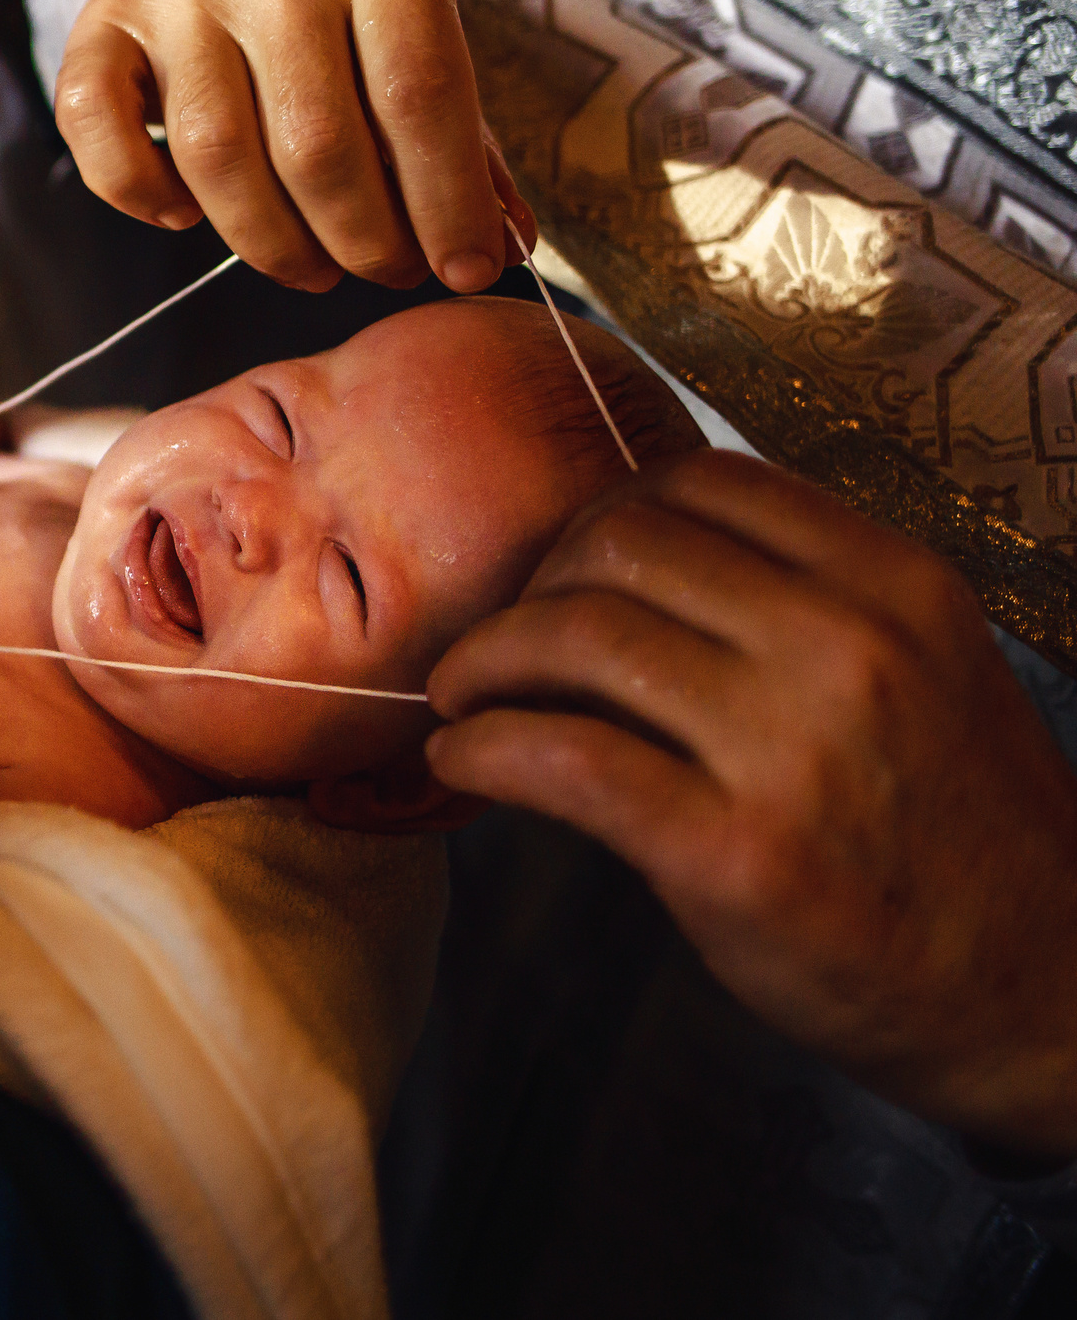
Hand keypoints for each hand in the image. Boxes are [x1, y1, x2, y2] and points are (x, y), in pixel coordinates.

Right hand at [54, 0, 533, 293]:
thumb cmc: (348, 18)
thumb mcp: (423, 50)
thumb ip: (464, 147)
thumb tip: (501, 248)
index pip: (420, 97)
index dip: (448, 203)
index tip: (466, 270)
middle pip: (318, 144)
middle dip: (362, 239)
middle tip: (385, 271)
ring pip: (217, 158)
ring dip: (271, 244)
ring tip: (313, 265)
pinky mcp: (106, 20)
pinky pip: (102, 133)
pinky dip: (142, 195)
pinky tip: (185, 217)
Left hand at [427, 451, 1076, 1160]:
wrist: (1044, 996)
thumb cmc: (962, 837)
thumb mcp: (925, 677)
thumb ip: (803, 608)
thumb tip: (622, 572)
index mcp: (896, 585)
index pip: (701, 482)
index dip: (602, 514)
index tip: (565, 565)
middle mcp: (849, 646)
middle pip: (620, 544)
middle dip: (533, 584)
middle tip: (501, 639)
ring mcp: (791, 748)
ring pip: (575, 633)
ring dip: (486, 658)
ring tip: (461, 693)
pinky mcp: (731, 853)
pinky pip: (559, 757)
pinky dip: (482, 747)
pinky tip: (463, 758)